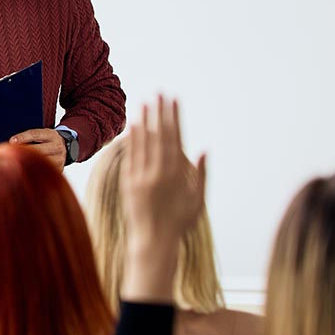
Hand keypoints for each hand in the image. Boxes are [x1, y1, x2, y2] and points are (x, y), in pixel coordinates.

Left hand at [9, 128, 68, 172]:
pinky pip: (45, 172)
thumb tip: (12, 145)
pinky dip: (35, 172)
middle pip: (38, 150)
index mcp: (51, 135)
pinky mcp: (60, 169)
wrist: (67, 147)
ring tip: (16, 165)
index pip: (35, 134)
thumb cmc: (48, 140)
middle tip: (10, 156)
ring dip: (28, 164)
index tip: (12, 141)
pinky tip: (26, 173)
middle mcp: (56, 146)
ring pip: (41, 162)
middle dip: (24, 152)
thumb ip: (30, 139)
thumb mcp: (42, 135)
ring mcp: (59, 158)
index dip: (22, 137)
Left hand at [120, 95, 206, 303]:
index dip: (174, 117)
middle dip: (160, 112)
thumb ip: (202, 175)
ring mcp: (141, 177)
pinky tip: (133, 125)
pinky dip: (132, 140)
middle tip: (159, 92)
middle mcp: (158, 172)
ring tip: (145, 102)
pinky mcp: (128, 182)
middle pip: (159, 135)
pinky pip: (130, 156)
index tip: (174, 100)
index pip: (175, 138)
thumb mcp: (197, 201)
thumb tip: (206, 150)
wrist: (153, 242)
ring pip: (143, 142)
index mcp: (177, 174)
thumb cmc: (180, 223)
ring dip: (144, 120)